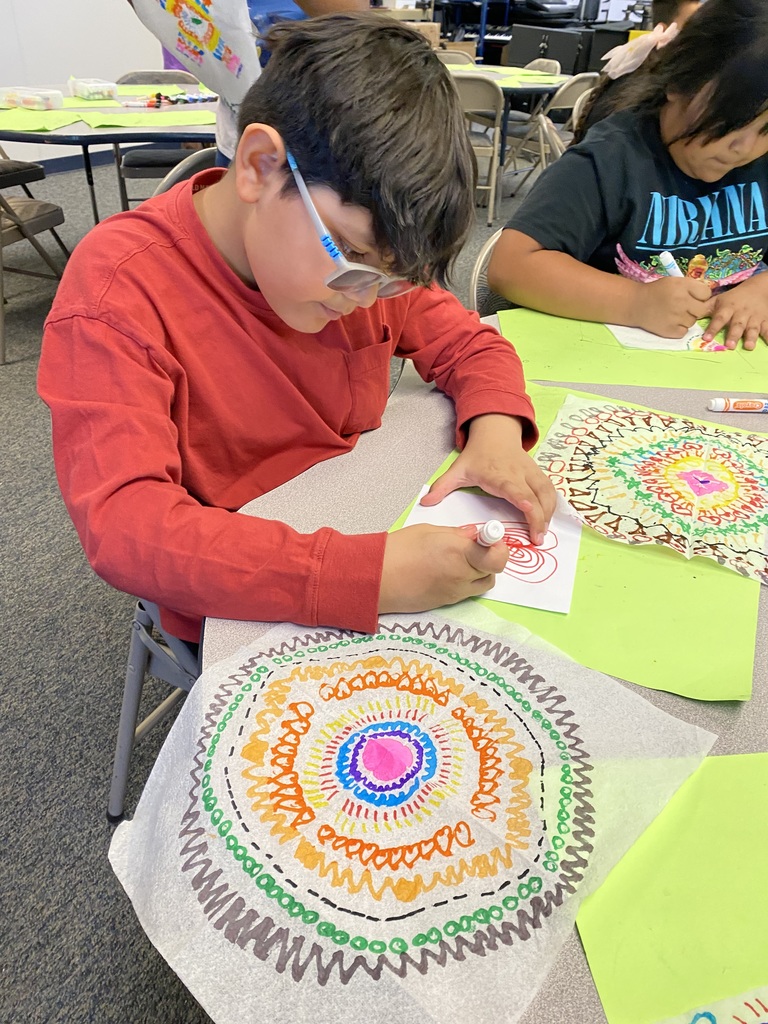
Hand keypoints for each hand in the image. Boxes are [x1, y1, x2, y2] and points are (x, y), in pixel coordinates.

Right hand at [379, 524, 508, 613]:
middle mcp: (461, 575)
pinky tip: (448, 570)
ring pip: (484, 583)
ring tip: (461, 559)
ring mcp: (455, 592)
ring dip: (481, 571)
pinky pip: (468, 591)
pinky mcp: (447, 602)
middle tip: (475, 545)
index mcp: (458, 553)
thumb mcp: (428, 531)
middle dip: (489, 555)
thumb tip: (472, 535)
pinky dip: (466, 581)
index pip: (497, 556)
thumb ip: (455, 534)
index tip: (490, 537)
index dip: (499, 545)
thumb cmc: (396, 552)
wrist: (376, 580)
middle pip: (494, 569)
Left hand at [420, 414, 556, 544]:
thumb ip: (442, 486)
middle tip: (538, 540)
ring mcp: (531, 472)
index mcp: (500, 475)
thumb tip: (425, 503)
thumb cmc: (478, 455)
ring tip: (543, 533)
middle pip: (537, 495)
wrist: (495, 433)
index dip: (526, 502)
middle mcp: (519, 473)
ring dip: (549, 513)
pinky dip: (552, 505)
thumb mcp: (458, 469)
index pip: (517, 490)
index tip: (531, 514)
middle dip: (541, 517)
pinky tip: (547, 520)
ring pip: (547, 492)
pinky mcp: (538, 473)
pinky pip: (549, 490)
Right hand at [629, 277, 712, 336]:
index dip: (700, 295)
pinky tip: (670, 322)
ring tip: (674, 314)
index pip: (706, 293)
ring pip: (693, 321)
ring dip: (686, 319)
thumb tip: (707, 297)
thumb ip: (691, 287)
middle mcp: (682, 301)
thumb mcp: (674, 281)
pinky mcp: (671, 331)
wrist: (636, 304)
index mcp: (683, 286)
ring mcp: (676, 317)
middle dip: (696, 308)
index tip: (692, 296)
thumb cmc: (657, 291)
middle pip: (702, 310)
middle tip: (685, 307)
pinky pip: (684, 331)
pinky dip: (679, 328)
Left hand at [701, 274, 767, 348]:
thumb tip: (689, 316)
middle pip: (737, 325)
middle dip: (733, 335)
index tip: (706, 338)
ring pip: (753, 328)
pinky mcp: (765, 320)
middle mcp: (741, 313)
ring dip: (751, 337)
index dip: (713, 328)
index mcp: (728, 308)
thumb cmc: (734, 298)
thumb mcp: (719, 300)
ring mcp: (754, 317)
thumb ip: (706, 309)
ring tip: (748, 346)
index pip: (719, 318)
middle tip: (729, 346)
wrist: (759, 288)